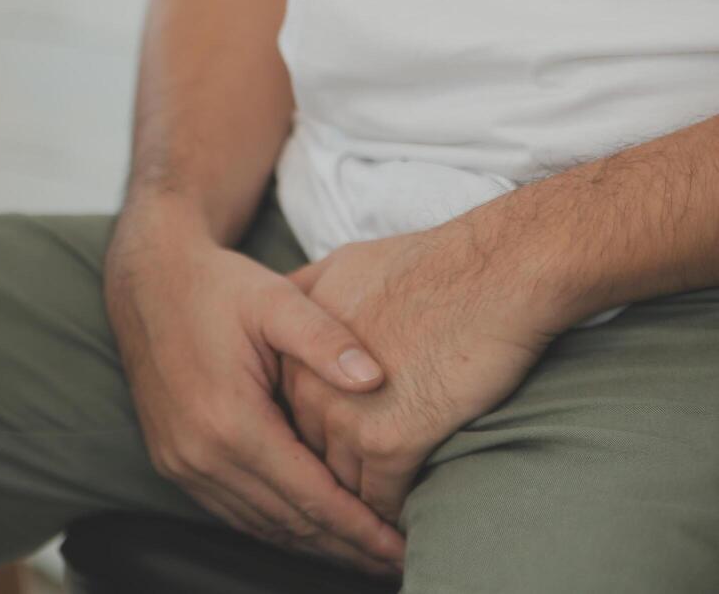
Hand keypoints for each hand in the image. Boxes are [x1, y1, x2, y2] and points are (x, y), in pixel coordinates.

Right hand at [105, 196, 406, 575]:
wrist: (147, 281)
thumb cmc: (217, 286)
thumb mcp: (276, 299)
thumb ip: (326, 339)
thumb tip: (376, 379)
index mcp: (231, 420)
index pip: (311, 497)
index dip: (361, 528)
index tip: (403, 546)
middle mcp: (200, 453)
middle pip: (288, 524)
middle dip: (345, 547)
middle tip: (396, 559)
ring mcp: (180, 462)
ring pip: (259, 526)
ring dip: (312, 544)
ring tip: (362, 551)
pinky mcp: (171, 460)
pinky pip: (231, 511)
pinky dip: (274, 526)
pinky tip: (309, 527)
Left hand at [282, 228, 552, 524]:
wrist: (494, 274)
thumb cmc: (433, 267)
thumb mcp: (344, 264)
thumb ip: (308, 295)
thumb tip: (295, 304)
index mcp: (292, 345)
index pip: (291, 409)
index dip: (317, 431)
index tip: (339, 447)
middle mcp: (306, 381)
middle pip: (311, 447)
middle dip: (333, 471)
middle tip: (355, 495)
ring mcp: (343, 412)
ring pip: (341, 479)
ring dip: (360, 502)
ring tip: (377, 521)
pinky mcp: (388, 440)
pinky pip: (380, 497)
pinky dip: (393, 514)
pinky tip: (406, 522)